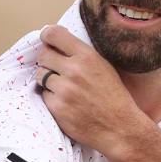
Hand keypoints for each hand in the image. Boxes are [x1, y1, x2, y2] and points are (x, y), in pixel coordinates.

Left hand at [34, 25, 146, 156]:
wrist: (119, 127)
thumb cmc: (114, 96)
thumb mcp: (104, 66)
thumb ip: (82, 54)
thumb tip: (58, 42)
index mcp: (87, 56)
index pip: (54, 34)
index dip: (47, 36)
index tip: (46, 40)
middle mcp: (74, 70)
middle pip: (43, 55)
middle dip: (47, 61)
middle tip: (56, 69)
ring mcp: (64, 89)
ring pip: (40, 75)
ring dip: (48, 80)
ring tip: (64, 88)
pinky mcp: (57, 107)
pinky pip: (44, 95)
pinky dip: (52, 98)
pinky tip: (66, 102)